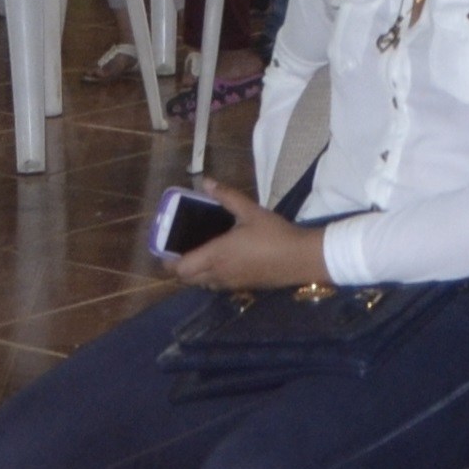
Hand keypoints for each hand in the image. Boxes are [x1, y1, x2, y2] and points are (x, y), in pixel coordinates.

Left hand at [161, 179, 320, 291]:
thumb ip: (227, 196)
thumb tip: (207, 182)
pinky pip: (217, 285)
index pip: (180, 269)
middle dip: (179, 268)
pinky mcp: (243, 287)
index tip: (166, 248)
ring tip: (199, 253)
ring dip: (195, 274)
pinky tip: (222, 261)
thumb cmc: (274, 234)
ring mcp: (231, 284)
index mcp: (216, 255)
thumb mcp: (251, 211)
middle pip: (187, 280)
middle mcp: (219, 274)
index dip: (168, 262)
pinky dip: (211, 277)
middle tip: (181, 249)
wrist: (302, 259)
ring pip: (202, 284)